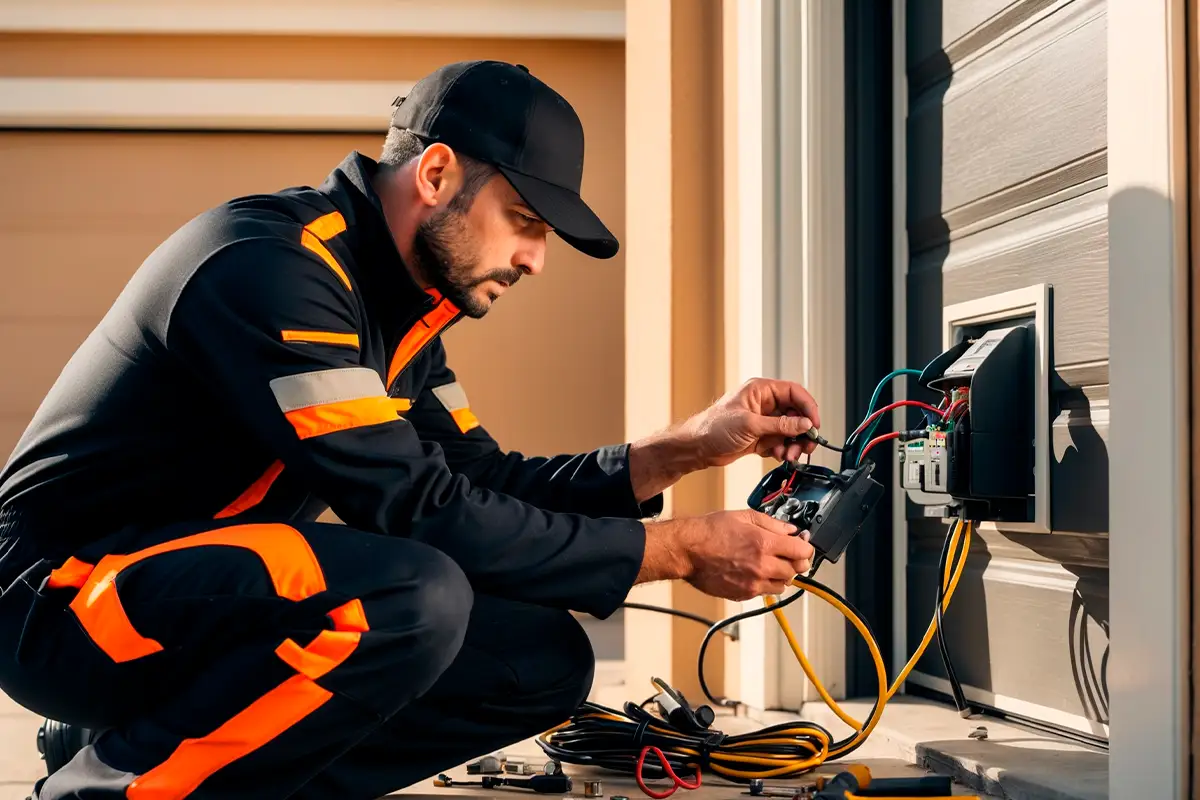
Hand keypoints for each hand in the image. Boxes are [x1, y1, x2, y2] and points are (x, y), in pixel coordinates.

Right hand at [637, 510, 815, 599]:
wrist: (687, 550)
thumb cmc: (710, 531)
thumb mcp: (743, 516)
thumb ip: (772, 523)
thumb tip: (791, 530)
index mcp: (764, 543)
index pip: (802, 551)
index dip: (806, 547)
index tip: (803, 545)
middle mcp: (762, 565)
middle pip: (797, 570)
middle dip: (796, 562)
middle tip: (789, 555)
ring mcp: (753, 583)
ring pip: (783, 585)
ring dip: (782, 575)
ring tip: (771, 565)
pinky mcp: (744, 594)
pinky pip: (765, 592)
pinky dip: (766, 584)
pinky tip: (756, 573)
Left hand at [677, 378, 821, 467]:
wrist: (697, 447)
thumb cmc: (713, 427)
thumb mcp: (750, 424)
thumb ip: (780, 425)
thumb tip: (804, 424)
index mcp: (761, 391)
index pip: (794, 392)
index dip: (808, 407)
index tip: (815, 424)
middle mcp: (764, 404)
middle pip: (796, 413)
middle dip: (802, 430)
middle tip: (806, 445)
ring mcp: (763, 421)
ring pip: (790, 431)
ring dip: (793, 444)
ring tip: (789, 455)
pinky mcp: (760, 437)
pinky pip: (780, 442)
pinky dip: (783, 450)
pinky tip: (779, 456)